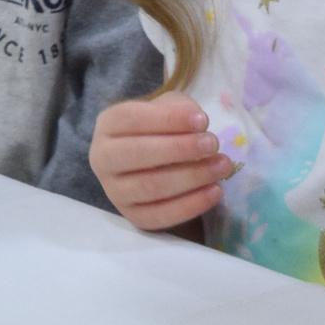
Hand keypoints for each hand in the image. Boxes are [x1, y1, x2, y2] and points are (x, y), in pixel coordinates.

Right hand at [90, 93, 233, 230]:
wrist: (151, 164)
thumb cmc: (161, 130)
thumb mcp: (166, 109)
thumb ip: (179, 108)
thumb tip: (197, 121)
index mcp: (108, 124)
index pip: (131, 118)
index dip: (168, 119)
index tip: (203, 121)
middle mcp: (102, 158)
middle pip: (138, 154)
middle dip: (180, 149)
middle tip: (213, 144)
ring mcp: (114, 191)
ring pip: (151, 186)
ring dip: (191, 176)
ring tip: (221, 166)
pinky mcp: (132, 216)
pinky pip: (161, 215)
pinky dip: (191, 205)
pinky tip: (215, 191)